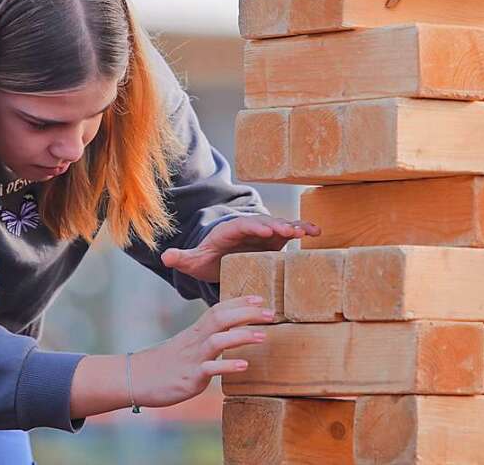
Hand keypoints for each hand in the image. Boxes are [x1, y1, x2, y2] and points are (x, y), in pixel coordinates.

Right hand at [130, 296, 273, 407]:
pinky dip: (227, 366)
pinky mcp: (190, 378)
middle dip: (246, 313)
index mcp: (196, 332)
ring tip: (263, 336)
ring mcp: (193, 358)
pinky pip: (210, 370)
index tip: (260, 298)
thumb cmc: (166, 364)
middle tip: (271, 313)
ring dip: (241, 336)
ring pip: (217, 341)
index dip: (239, 302)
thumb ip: (207, 340)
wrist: (136, 378)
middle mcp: (195, 341)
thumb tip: (228, 336)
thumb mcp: (188, 347)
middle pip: (221, 319)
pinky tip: (244, 366)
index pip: (218, 309)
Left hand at [160, 215, 319, 281]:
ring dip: (294, 227)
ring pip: (280, 226)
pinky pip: (290, 233)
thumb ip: (183, 258)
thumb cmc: (209, 258)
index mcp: (229, 231)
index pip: (241, 226)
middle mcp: (248, 228)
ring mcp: (264, 233)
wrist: (221, 257)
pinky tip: (316, 233)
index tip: (264, 231)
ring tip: (309, 232)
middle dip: (278, 227)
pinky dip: (302, 230)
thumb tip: (166, 257)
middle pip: (264, 224)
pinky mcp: (276, 241)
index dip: (253, 227)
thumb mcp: (195, 260)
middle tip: (292, 232)